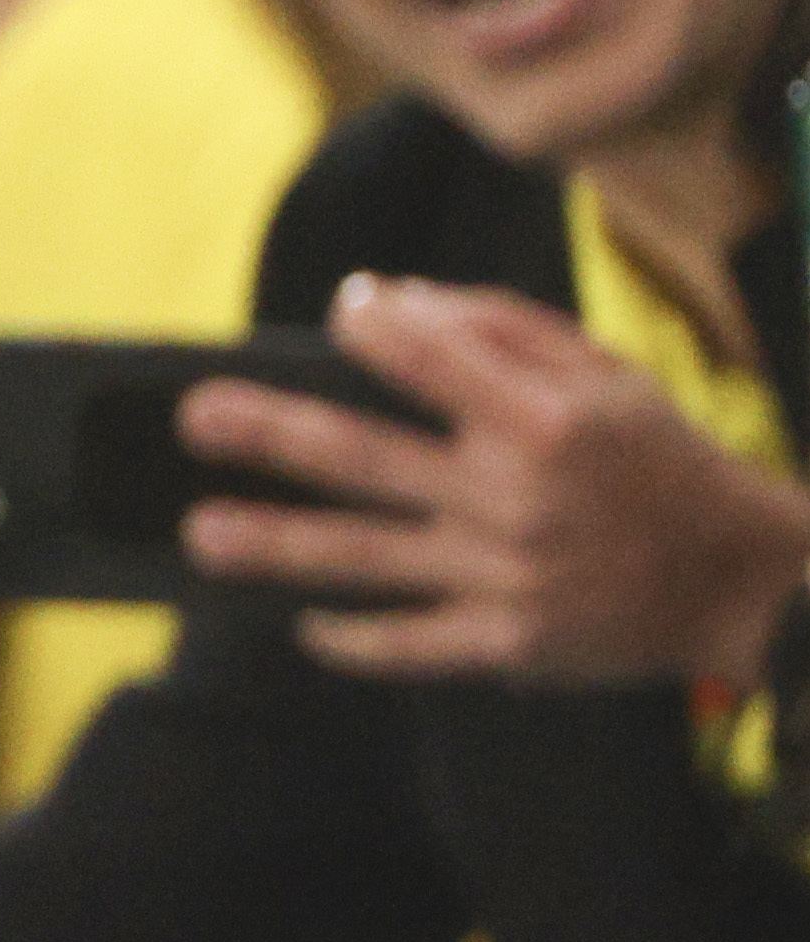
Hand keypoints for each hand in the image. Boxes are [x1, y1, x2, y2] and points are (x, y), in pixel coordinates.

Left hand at [186, 273, 809, 684]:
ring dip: (274, 544)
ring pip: (365, 556)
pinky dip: (354, 639)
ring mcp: (508, 578)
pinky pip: (413, 645)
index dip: (374, 326)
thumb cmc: (663, 462)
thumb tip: (390, 296)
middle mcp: (517, 497)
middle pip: (365, 458)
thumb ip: (502, 327)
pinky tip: (303, 623)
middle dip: (270, 435)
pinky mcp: (514, 645)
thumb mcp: (609, 373)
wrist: (746, 581)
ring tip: (201, 532)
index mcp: (546, 420)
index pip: (430, 358)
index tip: (342, 313)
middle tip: (195, 418)